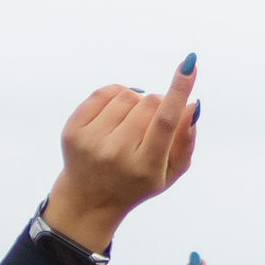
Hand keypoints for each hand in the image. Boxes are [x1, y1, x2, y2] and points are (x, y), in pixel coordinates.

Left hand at [43, 55, 200, 253]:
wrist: (90, 199)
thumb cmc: (137, 182)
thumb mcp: (169, 173)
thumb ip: (185, 142)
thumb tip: (191, 105)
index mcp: (144, 168)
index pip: (165, 121)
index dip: (179, 90)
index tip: (190, 65)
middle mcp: (116, 154)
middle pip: (149, 104)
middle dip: (158, 105)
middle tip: (151, 124)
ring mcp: (91, 142)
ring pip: (128, 95)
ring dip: (136, 102)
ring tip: (131, 124)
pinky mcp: (73, 130)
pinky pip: (103, 93)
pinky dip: (116, 96)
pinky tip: (116, 115)